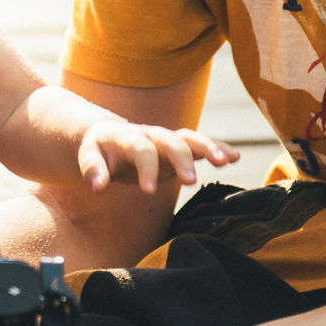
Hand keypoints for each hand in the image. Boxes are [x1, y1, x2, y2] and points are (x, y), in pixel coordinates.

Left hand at [77, 121, 238, 193]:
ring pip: (191, 138)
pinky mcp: (180, 146)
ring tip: (226, 160)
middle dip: (182, 158)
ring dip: (209, 148)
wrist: (110, 135)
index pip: (140, 150)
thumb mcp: (89, 157)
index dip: (146, 168)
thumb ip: (93, 170)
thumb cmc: (100, 149)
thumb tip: (97, 186)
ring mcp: (168, 139)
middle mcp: (152, 133)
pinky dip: (218, 148)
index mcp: (128, 136)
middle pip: (171, 141)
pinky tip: (235, 157)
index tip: (148, 191)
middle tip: (190, 181)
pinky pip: (201, 144)